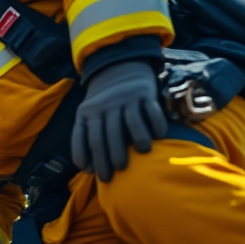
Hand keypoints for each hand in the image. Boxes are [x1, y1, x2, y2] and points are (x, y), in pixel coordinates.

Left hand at [70, 60, 167, 181]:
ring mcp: (125, 99)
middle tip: (116, 173)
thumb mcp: (87, 117)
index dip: (85, 155)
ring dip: (138, 138)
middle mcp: (105, 105)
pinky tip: (159, 136)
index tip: (92, 173)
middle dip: (110, 156)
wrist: (118, 70)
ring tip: (142, 152)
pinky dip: (156, 123)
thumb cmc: (102, 106)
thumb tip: (88, 169)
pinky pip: (152, 110)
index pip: (84, 136)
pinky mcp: (144, 94)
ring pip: (131, 121)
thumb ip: (84, 139)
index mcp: (87, 113)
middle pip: (107, 133)